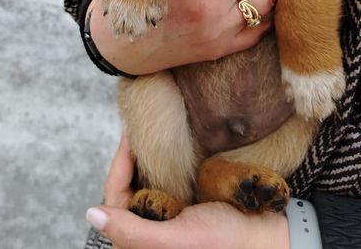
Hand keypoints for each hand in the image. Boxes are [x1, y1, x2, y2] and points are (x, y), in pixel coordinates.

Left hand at [86, 133, 289, 248]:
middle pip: (129, 185)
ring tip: (153, 126)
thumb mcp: (176, 239)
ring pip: (147, 177)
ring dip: (148, 154)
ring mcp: (170, 213)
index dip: (119, 165)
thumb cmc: (225, 243)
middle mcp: (153, 226)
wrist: (269, 235)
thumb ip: (133, 231)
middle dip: (131, 155)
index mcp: (145, 240)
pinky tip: (171, 139)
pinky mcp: (186, 201)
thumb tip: (92, 214)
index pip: (116, 197)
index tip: (130, 134)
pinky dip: (165, 156)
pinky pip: (166, 174)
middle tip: (140, 124)